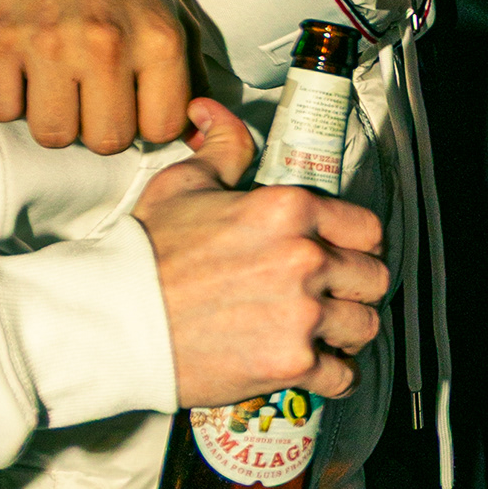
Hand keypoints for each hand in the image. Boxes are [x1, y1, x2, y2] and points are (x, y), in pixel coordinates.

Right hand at [0, 0, 192, 152]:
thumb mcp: (174, 13)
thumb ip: (189, 73)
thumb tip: (197, 131)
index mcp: (158, 40)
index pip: (159, 130)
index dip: (142, 126)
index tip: (129, 107)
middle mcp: (107, 44)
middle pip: (106, 141)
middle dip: (96, 127)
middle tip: (87, 97)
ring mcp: (49, 41)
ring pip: (53, 134)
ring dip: (52, 118)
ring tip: (54, 85)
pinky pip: (2, 109)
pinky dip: (9, 100)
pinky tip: (21, 73)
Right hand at [134, 101, 390, 406]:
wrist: (113, 319)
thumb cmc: (144, 254)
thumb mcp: (183, 184)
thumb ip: (221, 148)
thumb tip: (215, 113)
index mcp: (289, 210)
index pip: (367, 229)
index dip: (357, 245)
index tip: (343, 256)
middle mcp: (305, 259)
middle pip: (374, 279)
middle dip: (355, 289)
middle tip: (331, 295)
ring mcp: (302, 314)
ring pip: (366, 327)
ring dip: (347, 332)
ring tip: (321, 331)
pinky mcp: (291, 362)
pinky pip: (344, 376)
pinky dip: (332, 375)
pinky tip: (311, 363)